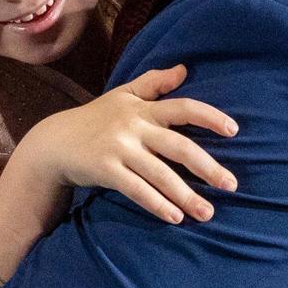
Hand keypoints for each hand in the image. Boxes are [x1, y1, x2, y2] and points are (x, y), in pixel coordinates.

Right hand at [23, 65, 238, 223]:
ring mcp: (119, 149)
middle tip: (232, 186)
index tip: (234, 130)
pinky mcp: (105, 170)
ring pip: (161, 174)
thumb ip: (154, 82)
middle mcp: (134, 126)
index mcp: (143, 108)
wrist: (54, 142)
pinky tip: (176, 218)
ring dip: (187, 195)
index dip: (210, 117)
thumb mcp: (123, 95)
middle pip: (179, 146)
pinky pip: (137, 190)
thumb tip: (185, 69)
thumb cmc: (95, 118)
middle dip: (208, 167)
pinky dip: (157, 205)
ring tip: (208, 213)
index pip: (183, 108)